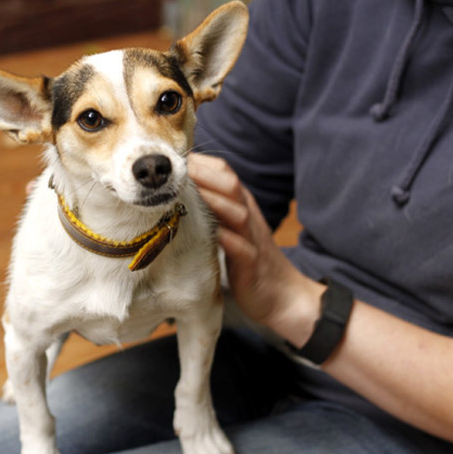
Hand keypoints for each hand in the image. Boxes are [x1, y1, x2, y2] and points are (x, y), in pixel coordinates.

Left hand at [188, 154, 322, 345]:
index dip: (200, 162)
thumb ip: (212, 208)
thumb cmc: (247, 259)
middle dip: (205, 174)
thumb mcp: (230, 228)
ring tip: (192, 192)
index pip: (224, 173)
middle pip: (232, 185)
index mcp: (241, 206)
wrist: (280, 294)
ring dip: (216, 201)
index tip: (171, 160)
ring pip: (239, 213)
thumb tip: (179, 191)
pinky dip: (230, 241)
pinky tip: (216, 234)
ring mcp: (252, 240)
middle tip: (175, 170)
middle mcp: (248, 217)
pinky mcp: (252, 265)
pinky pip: (244, 250)